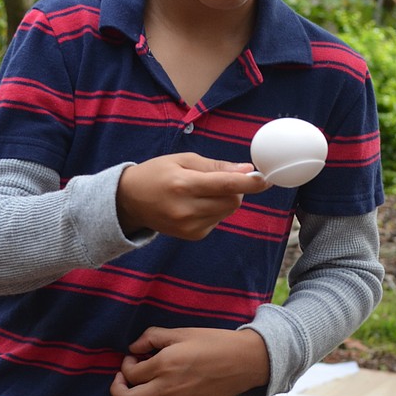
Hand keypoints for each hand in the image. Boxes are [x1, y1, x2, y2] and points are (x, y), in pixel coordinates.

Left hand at [110, 326, 270, 395]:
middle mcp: (167, 387)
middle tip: (122, 381)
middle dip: (117, 390)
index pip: (129, 372)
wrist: (244, 361)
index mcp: (164, 363)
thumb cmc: (213, 343)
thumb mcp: (181, 332)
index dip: (125, 365)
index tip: (134, 359)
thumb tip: (133, 348)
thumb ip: (152, 336)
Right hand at [117, 154, 268, 239]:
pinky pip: (217, 220)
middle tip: (221, 179)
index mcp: (183, 185)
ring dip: (224, 199)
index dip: (250, 183)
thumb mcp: (183, 160)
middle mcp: (187, 209)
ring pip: (227, 211)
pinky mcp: (193, 235)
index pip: (226, 185)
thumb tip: (246, 170)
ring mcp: (189, 226)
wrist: (130, 201)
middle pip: (233, 201)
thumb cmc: (157, 174)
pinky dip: (215, 210)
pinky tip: (195, 204)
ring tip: (201, 191)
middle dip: (236, 189)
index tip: (265, 179)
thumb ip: (216, 166)